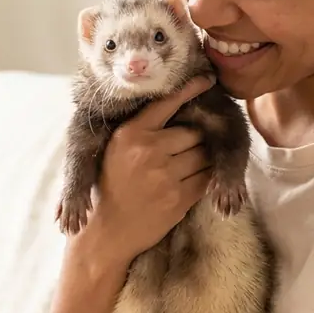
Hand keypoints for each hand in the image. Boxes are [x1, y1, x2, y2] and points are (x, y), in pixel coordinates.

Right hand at [80, 75, 214, 266]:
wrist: (107, 232)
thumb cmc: (110, 187)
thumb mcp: (115, 150)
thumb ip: (140, 132)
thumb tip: (175, 111)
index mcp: (130, 134)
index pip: (166, 103)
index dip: (190, 90)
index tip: (207, 80)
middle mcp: (148, 151)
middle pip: (192, 132)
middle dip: (194, 139)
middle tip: (186, 148)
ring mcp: (165, 175)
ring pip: (202, 155)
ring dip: (202, 159)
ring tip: (188, 166)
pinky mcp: (179, 198)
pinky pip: (204, 179)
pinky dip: (203, 179)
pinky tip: (190, 181)